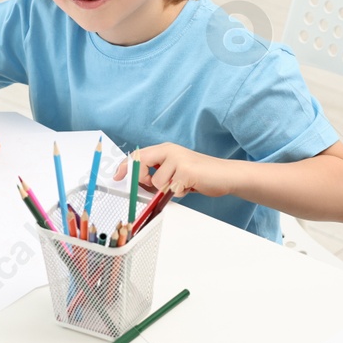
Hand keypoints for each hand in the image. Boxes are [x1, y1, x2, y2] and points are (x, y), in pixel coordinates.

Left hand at [111, 143, 231, 198]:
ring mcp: (178, 159)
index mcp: (166, 149)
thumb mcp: (175, 171)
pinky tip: (190, 186)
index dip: (126, 166)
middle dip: (143, 179)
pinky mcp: (186, 171)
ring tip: (183, 184)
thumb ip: (158, 174)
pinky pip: (170, 189)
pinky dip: (179, 192)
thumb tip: (138, 184)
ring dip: (167, 190)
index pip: (139, 155)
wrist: (225, 175)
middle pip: (142, 164)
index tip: (116, 176)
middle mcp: (170, 151)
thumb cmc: (200, 175)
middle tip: (162, 184)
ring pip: (156, 182)